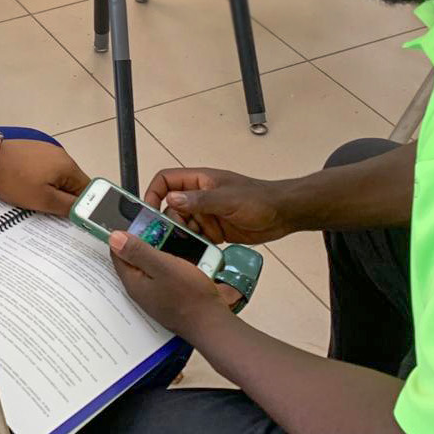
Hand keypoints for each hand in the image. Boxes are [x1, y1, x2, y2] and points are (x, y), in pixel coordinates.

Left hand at [0, 139, 89, 215]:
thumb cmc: (16, 180)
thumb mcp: (43, 200)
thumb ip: (68, 206)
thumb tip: (85, 210)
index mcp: (68, 166)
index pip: (87, 188)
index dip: (82, 204)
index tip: (71, 215)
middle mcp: (61, 154)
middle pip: (72, 181)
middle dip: (65, 196)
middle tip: (50, 208)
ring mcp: (47, 149)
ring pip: (58, 174)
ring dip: (52, 187)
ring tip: (37, 196)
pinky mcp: (34, 148)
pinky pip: (46, 167)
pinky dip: (42, 177)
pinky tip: (28, 184)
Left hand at [109, 232, 237, 338]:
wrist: (211, 323)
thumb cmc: (189, 295)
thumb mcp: (163, 266)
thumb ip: (138, 251)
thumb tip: (113, 237)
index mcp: (133, 281)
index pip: (117, 253)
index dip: (124, 234)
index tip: (138, 219)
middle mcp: (139, 289)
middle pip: (133, 258)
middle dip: (143, 240)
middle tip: (158, 225)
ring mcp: (154, 294)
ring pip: (149, 265)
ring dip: (157, 250)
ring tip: (171, 236)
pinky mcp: (168, 296)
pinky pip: (162, 274)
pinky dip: (167, 261)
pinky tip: (179, 254)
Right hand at [145, 168, 289, 244]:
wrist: (283, 214)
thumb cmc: (259, 200)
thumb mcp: (227, 199)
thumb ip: (199, 200)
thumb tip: (171, 199)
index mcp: (200, 180)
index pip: (166, 180)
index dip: (153, 193)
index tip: (149, 212)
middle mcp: (199, 196)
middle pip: (170, 207)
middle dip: (168, 222)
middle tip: (170, 237)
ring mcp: (206, 214)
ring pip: (182, 225)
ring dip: (182, 236)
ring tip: (186, 247)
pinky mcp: (214, 230)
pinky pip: (195, 238)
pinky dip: (194, 245)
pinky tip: (197, 253)